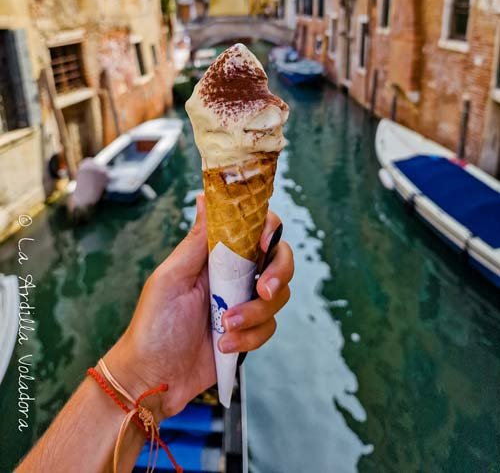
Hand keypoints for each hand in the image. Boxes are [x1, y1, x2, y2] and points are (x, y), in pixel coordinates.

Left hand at [105, 193, 292, 419]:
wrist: (153, 378)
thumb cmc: (154, 323)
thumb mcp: (171, 277)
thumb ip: (196, 240)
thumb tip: (205, 197)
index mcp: (216, 255)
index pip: (254, 229)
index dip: (268, 230)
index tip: (262, 245)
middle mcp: (234, 275)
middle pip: (279, 259)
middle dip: (278, 274)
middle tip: (263, 290)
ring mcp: (243, 304)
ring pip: (277, 297)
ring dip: (255, 313)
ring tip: (225, 327)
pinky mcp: (249, 333)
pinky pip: (269, 328)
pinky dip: (249, 338)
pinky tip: (224, 346)